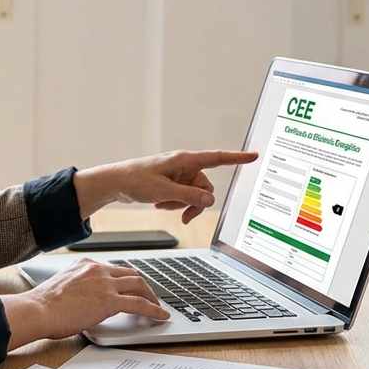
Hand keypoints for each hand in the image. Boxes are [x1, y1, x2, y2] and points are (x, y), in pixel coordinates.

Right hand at [1, 258, 167, 350]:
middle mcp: (97, 270)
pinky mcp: (110, 300)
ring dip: (151, 296)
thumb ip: (79, 289)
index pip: (114, 269)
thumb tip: (87, 302)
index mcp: (85, 265)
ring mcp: (105, 284)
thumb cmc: (44, 305)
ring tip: (157, 307)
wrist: (38, 311)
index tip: (131, 288)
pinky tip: (160, 315)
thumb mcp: (64, 288)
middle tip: (150, 297)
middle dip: (143, 286)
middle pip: (130, 274)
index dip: (126, 280)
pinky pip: (139, 303)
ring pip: (139, 285)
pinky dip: (153, 309)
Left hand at [73, 149, 258, 222]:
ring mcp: (179, 175)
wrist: (115, 183)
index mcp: (184, 160)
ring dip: (182, 204)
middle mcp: (184, 166)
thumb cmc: (135, 179)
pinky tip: (159, 204)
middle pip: (206, 187)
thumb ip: (188, 196)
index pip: (217, 158)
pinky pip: (184, 197)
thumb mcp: (163, 191)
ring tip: (162, 204)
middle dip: (195, 202)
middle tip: (180, 213)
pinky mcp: (173, 183)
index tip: (254, 156)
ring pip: (195, 195)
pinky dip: (175, 203)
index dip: (237, 158)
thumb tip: (210, 200)